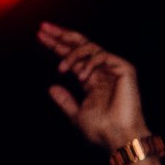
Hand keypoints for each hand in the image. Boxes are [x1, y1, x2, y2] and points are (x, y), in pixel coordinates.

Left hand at [37, 22, 150, 151]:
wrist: (117, 137)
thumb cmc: (101, 130)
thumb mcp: (76, 115)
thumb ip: (65, 101)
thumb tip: (52, 88)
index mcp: (93, 81)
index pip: (73, 57)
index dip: (57, 46)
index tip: (40, 36)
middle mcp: (103, 72)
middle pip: (81, 45)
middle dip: (61, 35)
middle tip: (44, 28)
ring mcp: (114, 69)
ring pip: (90, 47)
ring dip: (71, 55)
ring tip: (62, 70)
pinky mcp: (124, 69)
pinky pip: (102, 55)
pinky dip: (88, 63)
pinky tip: (81, 76)